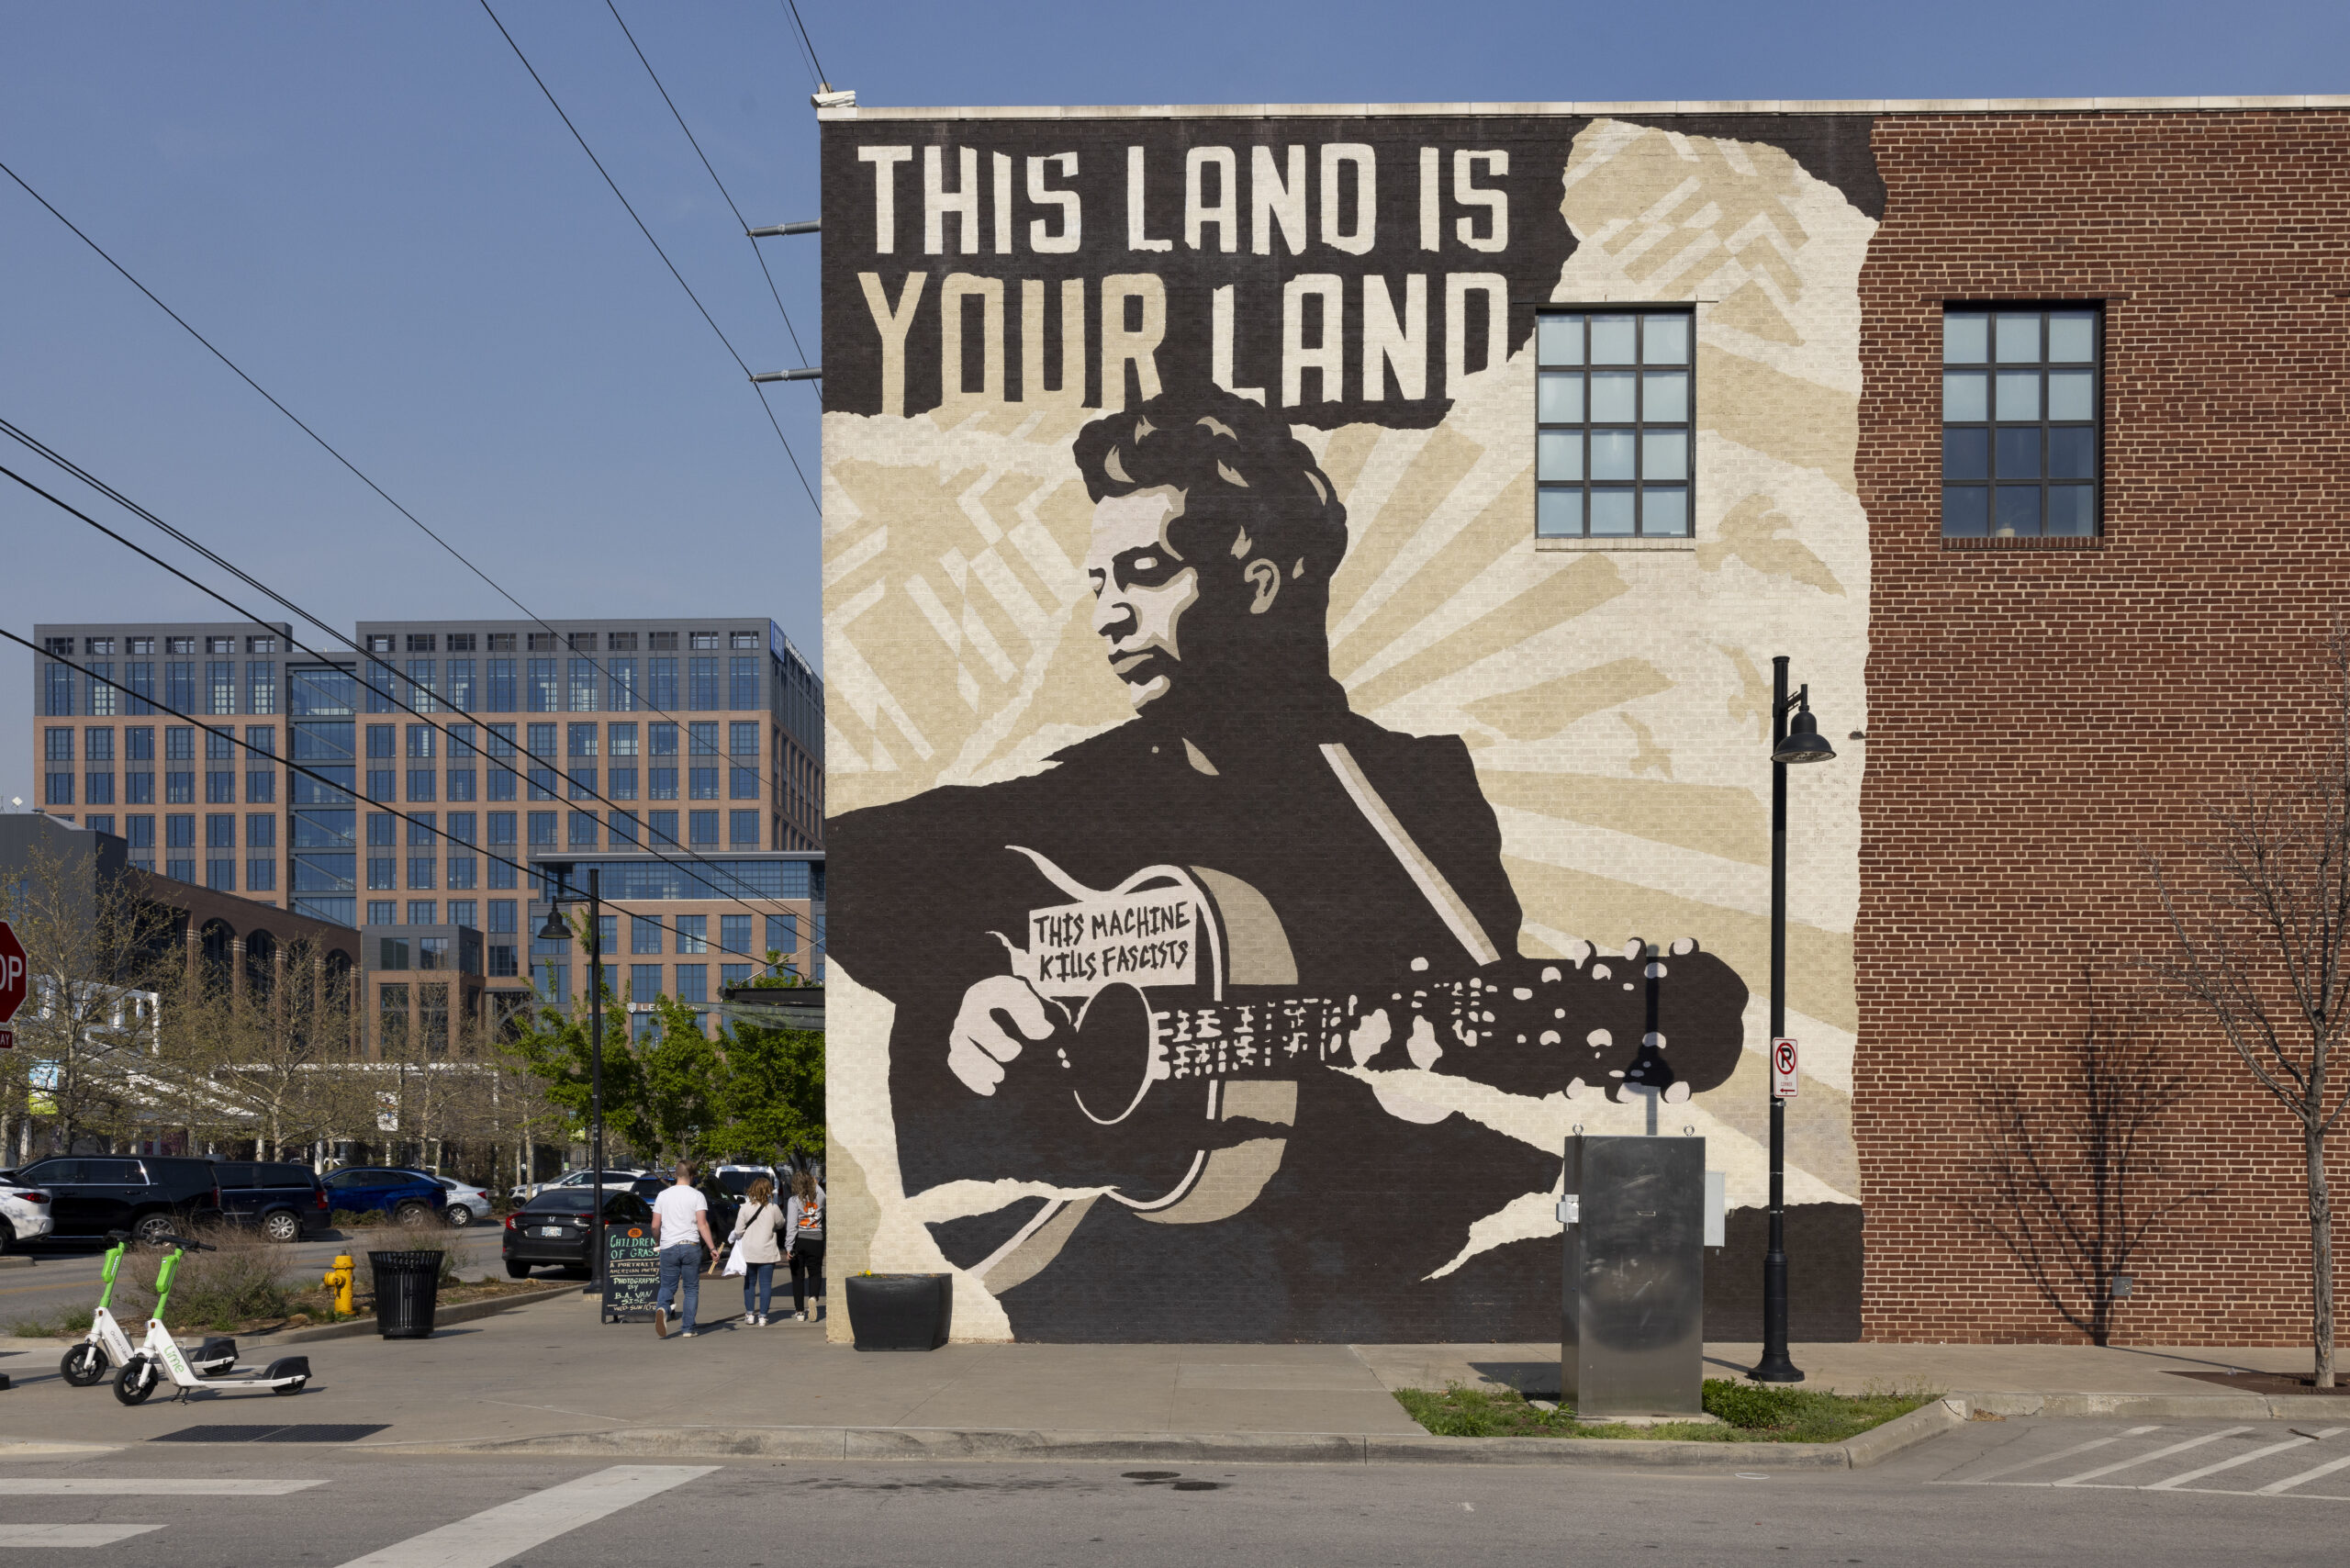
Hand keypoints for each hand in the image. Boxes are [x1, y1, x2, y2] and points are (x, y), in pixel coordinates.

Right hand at [948, 975, 1062, 1095]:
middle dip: (980, 1062)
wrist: (1006, 996)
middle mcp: (964, 1016)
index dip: (994, 1041)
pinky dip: (971, 1079)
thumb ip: (1033, 1011)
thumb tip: (1046, 1031)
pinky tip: (989, 1090)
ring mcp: (960, 1033)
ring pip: (957, 1056)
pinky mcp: (962, 1048)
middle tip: (1001, 1076)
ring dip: (973, 1074)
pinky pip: (958, 1064)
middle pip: (961, 1042)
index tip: (1017, 1051)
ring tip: (994, 1086)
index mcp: (976, 998)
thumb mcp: (1026, 996)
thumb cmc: (1016, 995)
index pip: (978, 1021)